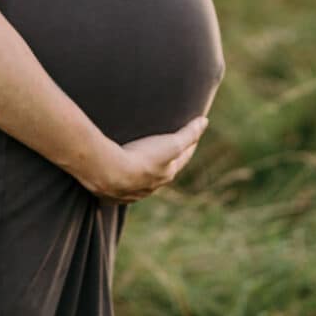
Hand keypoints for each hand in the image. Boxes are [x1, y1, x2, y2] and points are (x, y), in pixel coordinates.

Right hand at [89, 116, 208, 203]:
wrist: (110, 174)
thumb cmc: (142, 157)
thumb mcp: (171, 144)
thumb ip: (189, 133)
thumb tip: (205, 121)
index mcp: (167, 174)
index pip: (183, 158)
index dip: (188, 145)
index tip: (192, 136)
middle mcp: (153, 186)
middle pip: (164, 171)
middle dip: (167, 160)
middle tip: (166, 148)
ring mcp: (133, 192)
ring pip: (143, 180)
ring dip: (145, 172)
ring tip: (141, 161)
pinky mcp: (114, 194)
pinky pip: (123, 187)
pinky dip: (125, 180)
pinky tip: (119, 175)